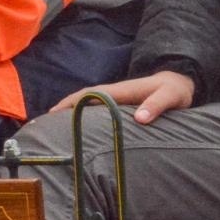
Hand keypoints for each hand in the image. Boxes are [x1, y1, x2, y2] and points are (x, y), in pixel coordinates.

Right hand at [49, 70, 195, 124]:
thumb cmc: (174, 92)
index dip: (70, 103)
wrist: (179, 85)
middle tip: (40, 129)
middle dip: (61, 111)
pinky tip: (75, 134)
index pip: (89, 95)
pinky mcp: (118, 108)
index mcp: (121, 91)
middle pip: (81, 101)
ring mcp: (114, 101)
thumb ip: (157, 106)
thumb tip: (139, 118)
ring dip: (69, 117)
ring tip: (49, 134)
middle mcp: (113, 94)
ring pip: (86, 107)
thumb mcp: (170, 97)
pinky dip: (82, 120)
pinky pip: (95, 113)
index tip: (51, 115)